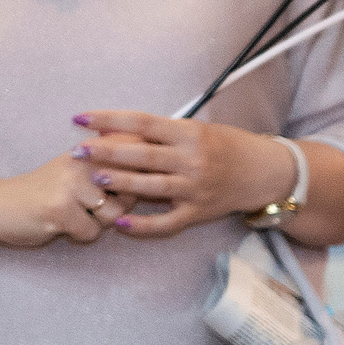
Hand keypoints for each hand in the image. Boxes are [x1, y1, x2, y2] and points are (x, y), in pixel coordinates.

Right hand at [0, 154, 130, 249]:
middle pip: (130, 192)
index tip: (132, 183)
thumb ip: (112, 169)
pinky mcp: (59, 208)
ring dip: (97, 223)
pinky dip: (79, 234)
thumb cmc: (47, 193)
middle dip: (118, 206)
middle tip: (88, 204)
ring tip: (73, 212)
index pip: (134, 156)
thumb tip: (154, 178)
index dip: (140, 176)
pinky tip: (60, 223)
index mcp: (89, 149)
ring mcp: (69, 184)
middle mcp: (81, 160)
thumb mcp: (78, 170)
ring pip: (113, 216)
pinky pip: (91, 232)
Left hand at [73, 111, 297, 237]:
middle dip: (106, 152)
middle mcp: (191, 160)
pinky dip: (143, 226)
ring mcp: (195, 188)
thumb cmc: (228, 146)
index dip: (109, 119)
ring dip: (120, 183)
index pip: (141, 122)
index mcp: (189, 133)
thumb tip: (121, 129)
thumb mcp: (199, 130)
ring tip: (95, 179)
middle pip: (141, 154)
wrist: (265, 173)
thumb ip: (164, 132)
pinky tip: (120, 223)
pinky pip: (166, 223)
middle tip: (78, 152)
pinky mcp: (198, 212)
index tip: (80, 118)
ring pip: (150, 187)